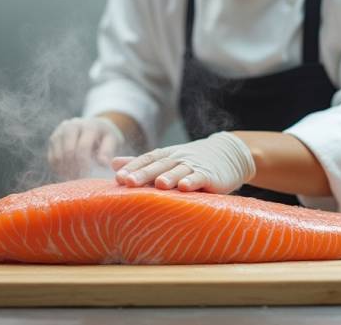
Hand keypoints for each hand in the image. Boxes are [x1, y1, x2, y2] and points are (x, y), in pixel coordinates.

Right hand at [48, 117, 125, 179]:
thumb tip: (103, 163)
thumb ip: (108, 150)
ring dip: (64, 170)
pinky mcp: (53, 138)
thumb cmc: (104, 136)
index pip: (83, 147)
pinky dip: (58, 169)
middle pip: (68, 150)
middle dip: (73, 168)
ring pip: (57, 155)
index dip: (84, 164)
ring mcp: (60, 131)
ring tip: (73, 180)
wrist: (94, 125)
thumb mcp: (112, 139)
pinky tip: (66, 175)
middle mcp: (72, 125)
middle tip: (78, 181)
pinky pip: (51, 157)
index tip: (87, 177)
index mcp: (88, 125)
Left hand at [111, 132, 255, 193]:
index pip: (146, 159)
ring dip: (169, 176)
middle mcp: (178, 158)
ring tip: (159, 184)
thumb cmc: (191, 160)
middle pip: (159, 165)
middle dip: (144, 173)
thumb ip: (141, 162)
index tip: (118, 178)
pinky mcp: (210, 174)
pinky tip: (185, 186)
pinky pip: (200, 177)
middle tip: (129, 182)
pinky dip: (193, 180)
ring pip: (179, 170)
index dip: (133, 167)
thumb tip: (113, 163)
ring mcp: (194, 165)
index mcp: (165, 155)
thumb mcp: (166, 158)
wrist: (228, 153)